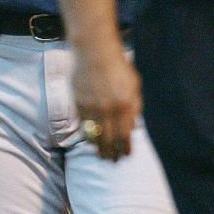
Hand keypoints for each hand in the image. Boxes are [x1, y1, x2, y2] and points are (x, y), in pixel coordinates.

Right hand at [72, 46, 141, 160]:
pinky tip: (90, 140)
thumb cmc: (118, 66)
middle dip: (111, 152)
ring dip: (98, 148)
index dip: (124, 148)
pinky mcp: (79, 104)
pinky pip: (83, 125)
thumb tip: (133, 126)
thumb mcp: (134, 85)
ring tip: (100, 155)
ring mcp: (92, 107)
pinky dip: (87, 134)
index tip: (124, 156)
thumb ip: (135, 106)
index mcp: (126, 104)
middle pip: (110, 139)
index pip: (125, 134)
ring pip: (95, 135)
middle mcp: (109, 109)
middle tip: (111, 161)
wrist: (94, 52)